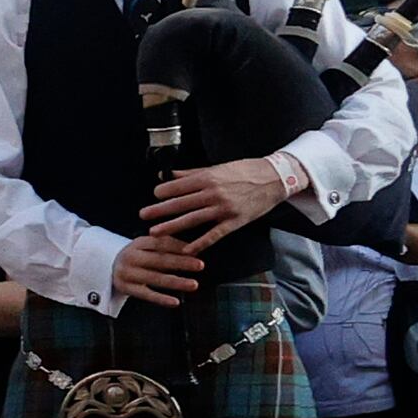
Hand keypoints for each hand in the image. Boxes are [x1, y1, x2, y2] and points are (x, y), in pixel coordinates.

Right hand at [108, 229, 207, 307]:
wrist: (110, 267)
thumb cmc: (138, 256)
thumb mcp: (148, 246)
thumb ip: (167, 246)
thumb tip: (194, 249)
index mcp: (138, 243)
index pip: (160, 243)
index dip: (179, 247)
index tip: (196, 250)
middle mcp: (131, 257)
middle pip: (159, 260)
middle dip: (181, 262)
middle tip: (200, 265)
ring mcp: (127, 273)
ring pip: (155, 278)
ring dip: (176, 282)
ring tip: (194, 284)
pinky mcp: (126, 288)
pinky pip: (146, 295)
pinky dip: (161, 299)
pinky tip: (176, 302)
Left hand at [139, 155, 292, 241]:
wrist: (275, 178)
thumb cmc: (245, 170)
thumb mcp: (217, 168)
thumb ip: (191, 173)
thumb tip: (167, 175)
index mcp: (207, 178)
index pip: (177, 186)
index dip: (163, 192)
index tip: (154, 197)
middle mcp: (213, 193)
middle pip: (180, 203)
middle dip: (159, 210)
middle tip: (142, 215)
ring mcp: (224, 208)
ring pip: (192, 219)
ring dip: (172, 226)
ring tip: (154, 232)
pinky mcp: (235, 221)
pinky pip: (214, 234)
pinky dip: (200, 243)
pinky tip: (187, 250)